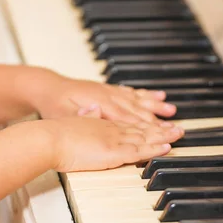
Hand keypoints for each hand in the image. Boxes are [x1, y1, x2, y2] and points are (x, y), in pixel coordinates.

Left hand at [30, 70, 176, 123]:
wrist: (46, 88)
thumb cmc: (53, 105)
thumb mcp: (62, 115)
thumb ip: (80, 117)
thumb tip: (93, 114)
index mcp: (99, 104)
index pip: (128, 118)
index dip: (147, 127)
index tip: (162, 134)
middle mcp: (108, 96)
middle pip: (138, 110)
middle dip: (158, 119)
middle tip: (176, 127)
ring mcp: (110, 92)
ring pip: (138, 100)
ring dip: (155, 105)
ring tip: (172, 109)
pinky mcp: (109, 90)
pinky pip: (131, 93)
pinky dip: (145, 95)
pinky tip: (156, 95)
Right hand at [45, 115, 183, 172]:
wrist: (47, 138)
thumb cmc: (55, 134)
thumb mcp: (73, 121)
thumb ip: (86, 116)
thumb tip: (93, 110)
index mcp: (102, 122)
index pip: (129, 122)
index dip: (146, 122)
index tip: (159, 122)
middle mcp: (111, 128)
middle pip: (142, 127)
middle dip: (161, 128)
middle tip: (178, 127)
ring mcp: (114, 138)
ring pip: (145, 137)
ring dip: (164, 136)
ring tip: (179, 134)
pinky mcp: (113, 151)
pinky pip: (140, 150)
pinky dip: (155, 148)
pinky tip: (167, 148)